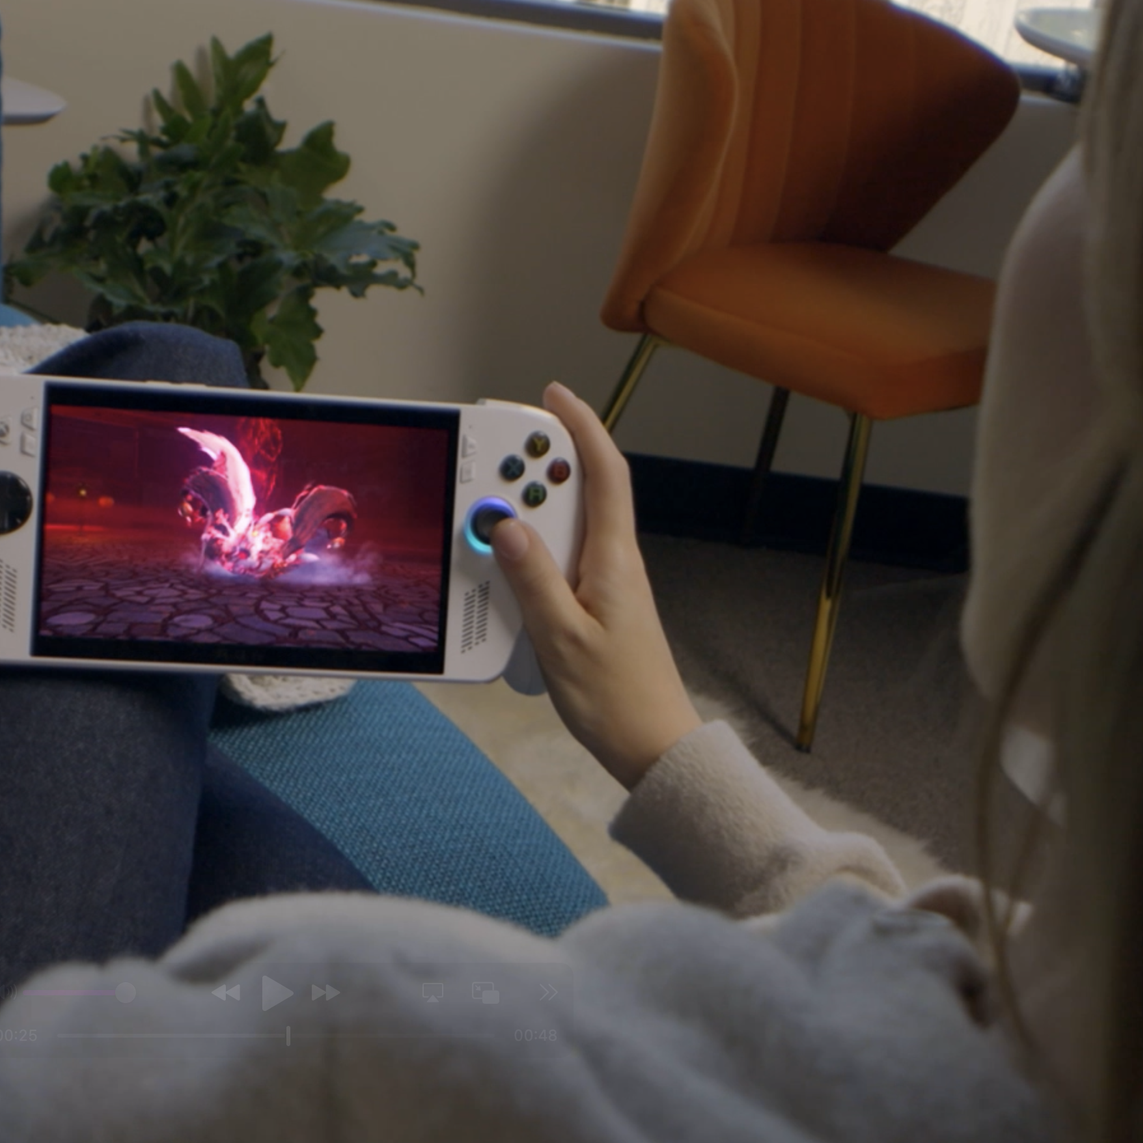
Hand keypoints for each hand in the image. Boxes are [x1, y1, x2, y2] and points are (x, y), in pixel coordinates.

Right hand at [490, 382, 701, 787]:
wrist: (653, 746)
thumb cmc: (616, 699)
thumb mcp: (561, 639)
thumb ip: (532, 580)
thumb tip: (506, 526)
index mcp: (614, 560)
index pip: (603, 475)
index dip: (580, 428)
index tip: (552, 397)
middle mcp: (614, 562)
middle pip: (581, 491)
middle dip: (539, 462)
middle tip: (496, 449)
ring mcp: (607, 583)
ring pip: (567, 524)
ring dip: (531, 506)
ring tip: (489, 502)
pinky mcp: (597, 604)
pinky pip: (563, 557)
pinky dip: (533, 546)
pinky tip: (506, 560)